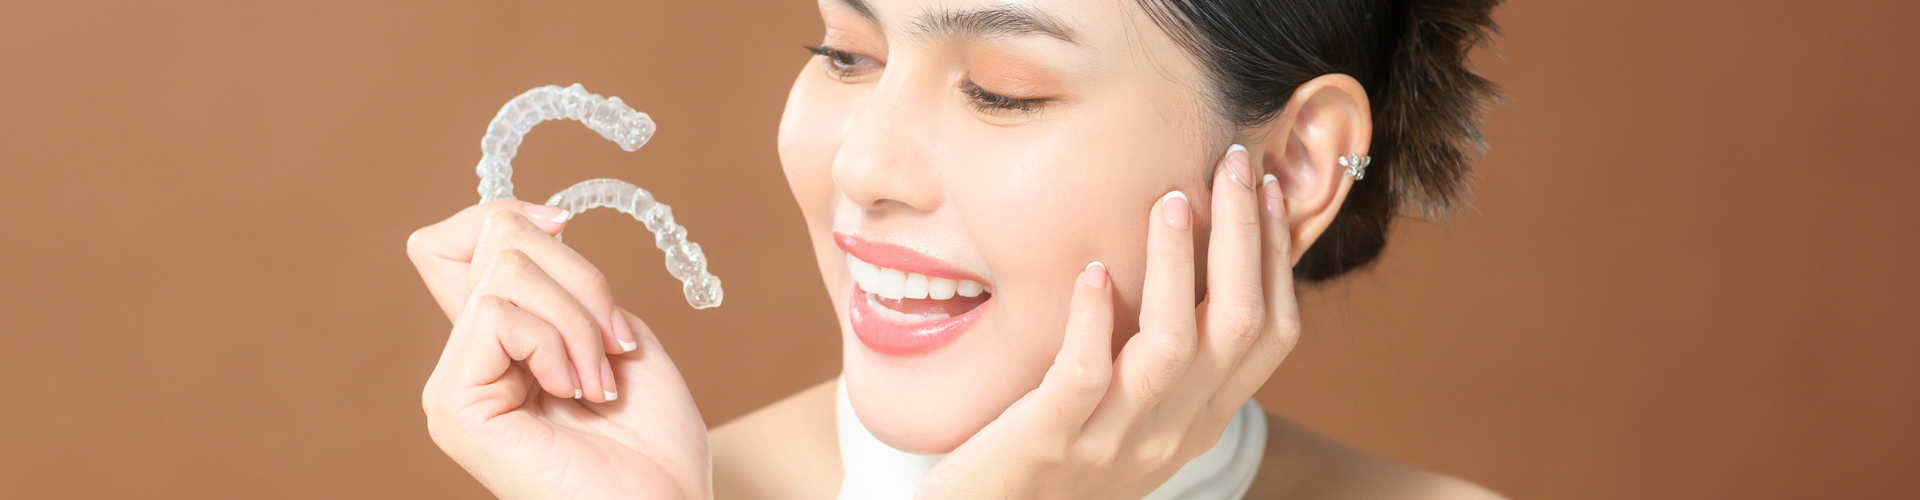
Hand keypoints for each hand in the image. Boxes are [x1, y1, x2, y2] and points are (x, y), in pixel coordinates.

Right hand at [408, 201, 709, 499]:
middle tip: (615, 345)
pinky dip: (558, 342)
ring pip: (505, 268)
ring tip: (600, 381)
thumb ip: (566, 285)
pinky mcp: (452, 404)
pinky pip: (498, 312)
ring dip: (579, 319)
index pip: (458, 240)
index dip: (508, 213)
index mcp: (500, 344)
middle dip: (579, 275)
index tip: (565, 227)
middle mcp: (467, 360)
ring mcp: (453, 384)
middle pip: (493, 237)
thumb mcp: (617, 335)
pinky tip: (575, 393)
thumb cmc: (653, 444)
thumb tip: (530, 224)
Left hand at [919, 146, 1297, 498]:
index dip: (1278, 259)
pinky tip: (1091, 270)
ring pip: (1173, 346)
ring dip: (1177, 265)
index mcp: (1199, 420)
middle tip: (1235, 162)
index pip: (1269, 335)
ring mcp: (1114, 439)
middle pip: (1239, 325)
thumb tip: (1192, 264)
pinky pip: (1085, 376)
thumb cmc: (1054, 457)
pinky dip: (1093, 318)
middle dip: (1245, 236)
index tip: (1272, 191)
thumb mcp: (1131, 411)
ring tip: (1169, 199)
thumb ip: (1165, 355)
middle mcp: (1172, 431)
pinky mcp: (1050, 441)